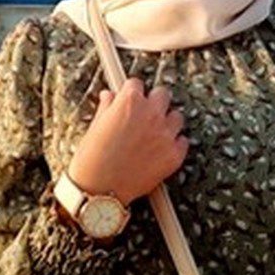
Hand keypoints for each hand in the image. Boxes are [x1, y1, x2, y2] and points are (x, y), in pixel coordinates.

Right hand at [66, 78, 187, 205]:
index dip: (131, 93)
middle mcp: (151, 114)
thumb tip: (109, 95)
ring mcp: (165, 134)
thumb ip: (107, 107)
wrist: (99, 191)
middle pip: (162, 94)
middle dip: (153, 102)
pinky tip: (161, 150)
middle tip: (144, 114)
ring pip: (176, 116)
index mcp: (129, 102)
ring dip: (167, 122)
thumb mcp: (95, 126)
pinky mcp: (174, 155)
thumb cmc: (91, 160)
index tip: (129, 99)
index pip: (136, 83)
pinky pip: (183, 141)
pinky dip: (174, 144)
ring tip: (154, 133)